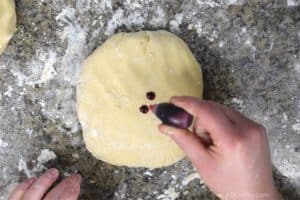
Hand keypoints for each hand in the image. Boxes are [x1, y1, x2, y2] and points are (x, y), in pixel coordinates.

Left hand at [9, 168, 80, 199]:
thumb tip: (75, 193)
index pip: (67, 198)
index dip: (74, 186)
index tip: (77, 179)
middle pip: (54, 194)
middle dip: (65, 183)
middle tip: (72, 177)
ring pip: (34, 191)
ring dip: (45, 180)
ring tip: (53, 172)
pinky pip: (16, 195)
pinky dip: (25, 185)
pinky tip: (32, 180)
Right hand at [159, 96, 281, 199]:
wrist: (254, 195)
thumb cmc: (227, 183)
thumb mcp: (201, 163)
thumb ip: (183, 140)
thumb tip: (164, 126)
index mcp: (233, 139)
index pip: (206, 111)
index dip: (188, 103)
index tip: (174, 100)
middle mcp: (247, 128)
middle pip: (214, 108)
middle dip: (200, 118)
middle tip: (198, 138)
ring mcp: (255, 126)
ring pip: (222, 110)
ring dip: (211, 120)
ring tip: (212, 143)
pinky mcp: (257, 127)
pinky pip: (232, 115)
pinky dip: (221, 122)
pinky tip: (221, 139)